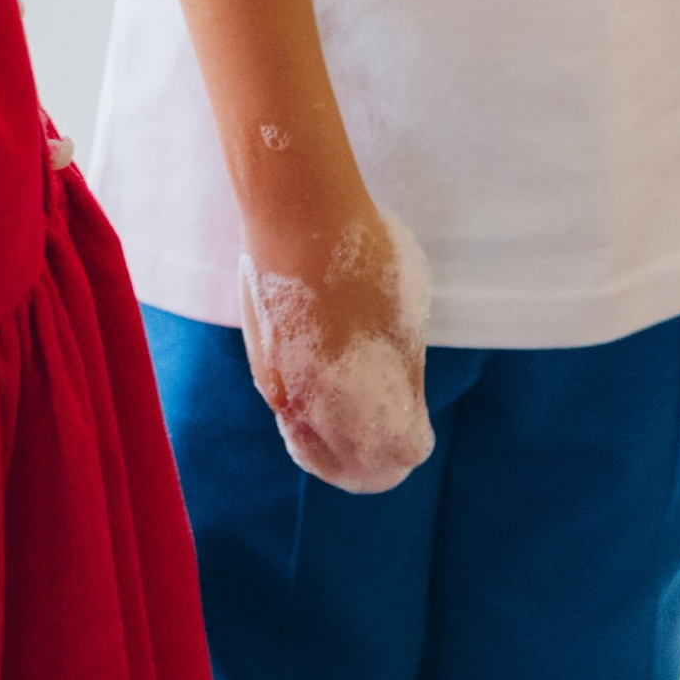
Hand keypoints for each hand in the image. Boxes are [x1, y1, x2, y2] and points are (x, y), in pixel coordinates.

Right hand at [238, 200, 434, 492]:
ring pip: (311, 446)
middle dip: (373, 461)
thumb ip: (404, 366)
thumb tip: (403, 400)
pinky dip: (312, 420)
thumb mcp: (406, 315)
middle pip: (348, 465)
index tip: (418, 434)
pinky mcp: (262, 367)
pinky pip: (290, 417)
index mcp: (360, 398)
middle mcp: (315, 408)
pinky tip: (327, 397)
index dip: (410, 447)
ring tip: (361, 430)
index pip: (395, 453)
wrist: (298, 214)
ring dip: (338, 445)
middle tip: (393, 445)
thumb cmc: (366, 259)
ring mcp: (281, 389)